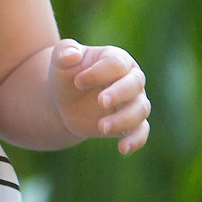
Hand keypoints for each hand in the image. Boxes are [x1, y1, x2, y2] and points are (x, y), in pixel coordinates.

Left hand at [50, 40, 149, 154]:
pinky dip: (136, 140)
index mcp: (116, 59)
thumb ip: (64, 52)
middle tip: (100, 102)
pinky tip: (122, 149)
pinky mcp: (130, 123)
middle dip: (119, 93)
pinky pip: (141, 132)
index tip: (77, 82)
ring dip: (123, 119)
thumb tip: (72, 55)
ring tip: (102, 127)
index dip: (98, 73)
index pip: (116, 64)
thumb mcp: (60, 60)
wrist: (64, 101)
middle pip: (135, 84)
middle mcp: (131, 79)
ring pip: (140, 109)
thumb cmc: (66, 75)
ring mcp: (133, 101)